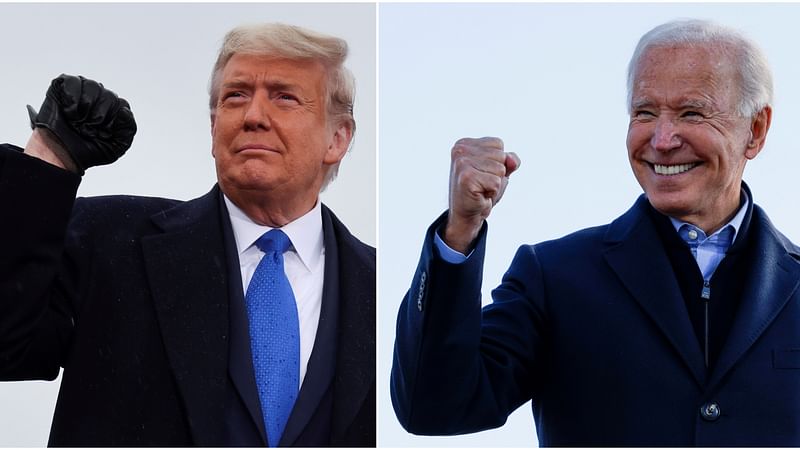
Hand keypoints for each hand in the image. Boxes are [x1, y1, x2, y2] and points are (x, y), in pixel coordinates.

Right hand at [27, 74, 135, 174]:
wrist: (59, 155)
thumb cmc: (86, 150)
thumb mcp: (117, 146)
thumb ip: (128, 129)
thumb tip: (124, 110)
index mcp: (113, 109)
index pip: (122, 105)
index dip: (111, 121)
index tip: (101, 133)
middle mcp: (99, 96)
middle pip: (109, 96)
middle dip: (97, 117)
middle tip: (85, 129)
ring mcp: (81, 90)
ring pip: (93, 86)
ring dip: (84, 109)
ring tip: (76, 121)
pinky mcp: (62, 86)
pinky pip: (72, 82)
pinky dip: (71, 100)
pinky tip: (68, 112)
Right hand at [445, 137, 520, 252]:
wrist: (466, 215)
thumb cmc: (481, 191)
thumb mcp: (498, 171)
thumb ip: (509, 160)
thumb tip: (512, 161)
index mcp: (465, 143)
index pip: (498, 143)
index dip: (497, 162)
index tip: (483, 173)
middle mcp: (460, 150)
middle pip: (500, 155)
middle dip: (497, 173)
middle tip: (482, 183)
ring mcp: (462, 163)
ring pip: (500, 169)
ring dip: (495, 183)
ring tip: (481, 189)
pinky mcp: (466, 178)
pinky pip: (496, 182)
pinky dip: (492, 192)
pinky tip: (479, 195)